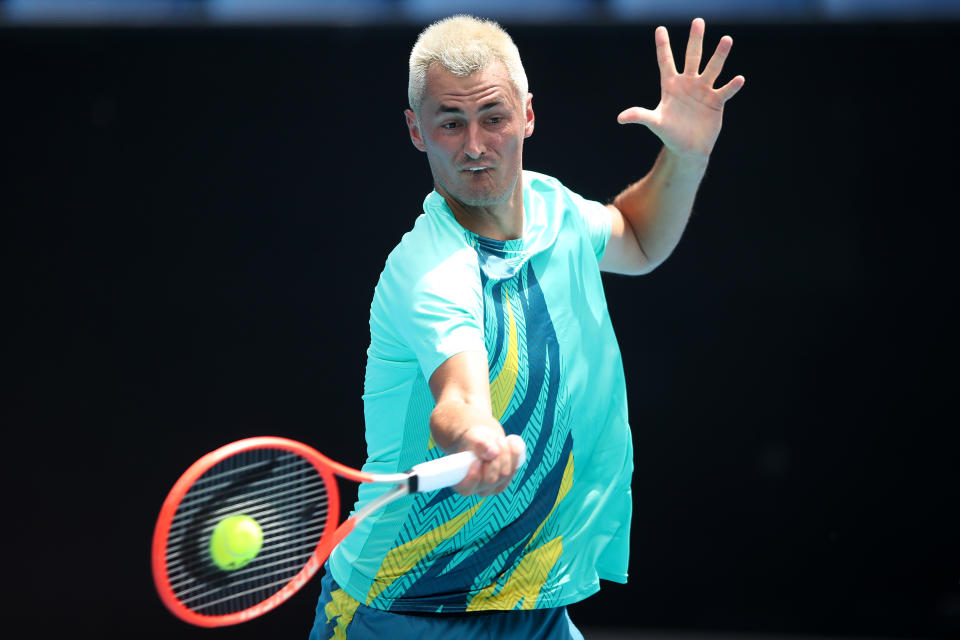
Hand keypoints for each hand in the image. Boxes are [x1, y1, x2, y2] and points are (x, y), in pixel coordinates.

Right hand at [453, 427, 524, 496]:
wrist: (484, 440)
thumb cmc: (474, 441)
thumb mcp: (472, 437)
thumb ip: (479, 444)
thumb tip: (492, 454)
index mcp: (462, 482)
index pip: (466, 488)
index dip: (473, 476)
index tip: (477, 461)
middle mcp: (478, 489)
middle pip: (491, 479)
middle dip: (494, 458)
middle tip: (493, 441)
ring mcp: (495, 486)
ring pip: (505, 473)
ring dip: (504, 453)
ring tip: (498, 440)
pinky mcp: (507, 480)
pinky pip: (515, 468)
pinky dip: (515, 453)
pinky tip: (510, 442)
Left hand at [617, 18, 744, 158]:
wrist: (688, 148)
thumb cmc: (670, 133)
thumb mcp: (655, 123)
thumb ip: (640, 116)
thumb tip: (620, 118)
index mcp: (671, 85)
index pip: (665, 61)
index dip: (663, 46)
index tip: (660, 29)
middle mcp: (688, 83)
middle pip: (692, 57)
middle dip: (695, 40)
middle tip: (698, 21)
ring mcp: (704, 90)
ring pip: (712, 69)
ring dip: (719, 55)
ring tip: (726, 39)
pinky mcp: (716, 101)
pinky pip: (725, 91)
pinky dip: (732, 86)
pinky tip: (739, 79)